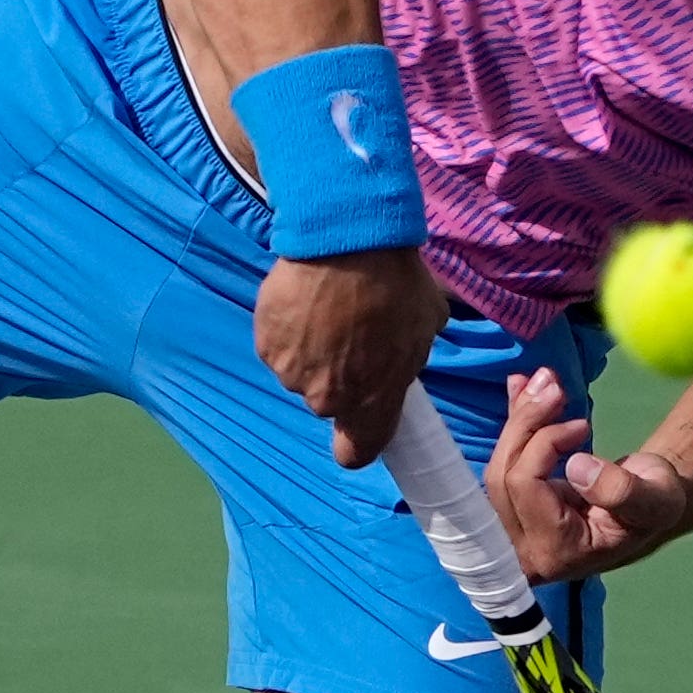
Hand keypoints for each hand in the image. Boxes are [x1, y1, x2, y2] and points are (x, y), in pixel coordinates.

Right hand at [256, 247, 453, 464]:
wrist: (347, 239)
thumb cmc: (396, 283)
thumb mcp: (427, 325)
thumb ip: (411, 356)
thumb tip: (404, 352)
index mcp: (372, 401)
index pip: (357, 453)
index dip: (358, 442)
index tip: (361, 423)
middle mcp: (326, 398)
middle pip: (329, 401)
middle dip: (339, 376)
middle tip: (351, 333)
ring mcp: (291, 372)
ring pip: (302, 372)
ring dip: (312, 351)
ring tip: (327, 310)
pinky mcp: (265, 343)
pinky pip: (278, 346)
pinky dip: (288, 330)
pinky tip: (304, 301)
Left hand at [488, 367, 692, 579]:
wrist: (651, 504)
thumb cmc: (655, 504)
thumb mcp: (656, 501)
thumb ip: (622, 491)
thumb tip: (576, 467)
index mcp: (556, 551)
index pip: (525, 486)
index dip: (544, 443)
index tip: (583, 425)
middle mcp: (526, 549)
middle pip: (502, 476)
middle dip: (525, 422)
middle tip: (555, 385)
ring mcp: (515, 531)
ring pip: (497, 466)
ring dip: (519, 417)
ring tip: (545, 380)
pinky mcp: (514, 508)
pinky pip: (502, 463)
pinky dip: (513, 423)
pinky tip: (519, 387)